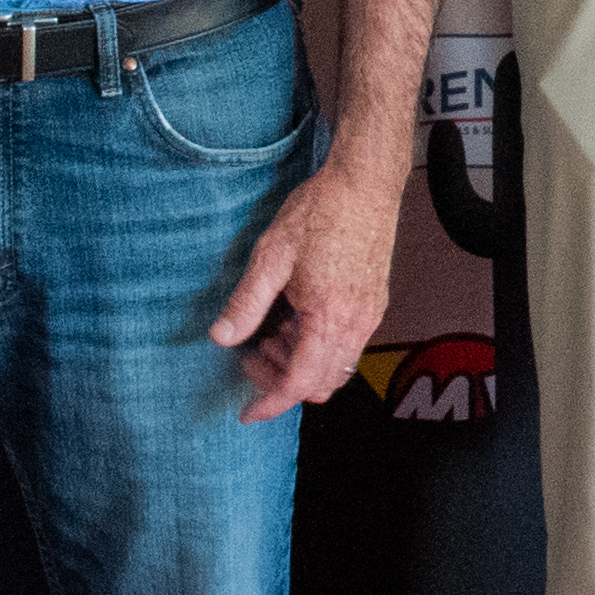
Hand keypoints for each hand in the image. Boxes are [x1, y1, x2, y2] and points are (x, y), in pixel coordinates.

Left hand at [210, 146, 402, 417]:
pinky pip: (347, 347)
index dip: (271, 402)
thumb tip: (221, 338)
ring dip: (300, 365)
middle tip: (250, 354)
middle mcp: (356, 323)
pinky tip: (296, 318)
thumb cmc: (320, 212)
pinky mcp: (373, 304)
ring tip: (272, 332)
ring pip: (336, 369)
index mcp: (330, 316)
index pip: (301, 382)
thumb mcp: (272, 255)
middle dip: (281, 381)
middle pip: (320, 383)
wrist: (365, 182)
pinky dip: (318, 348)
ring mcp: (369, 315)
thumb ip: (247, 303)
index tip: (247, 412)